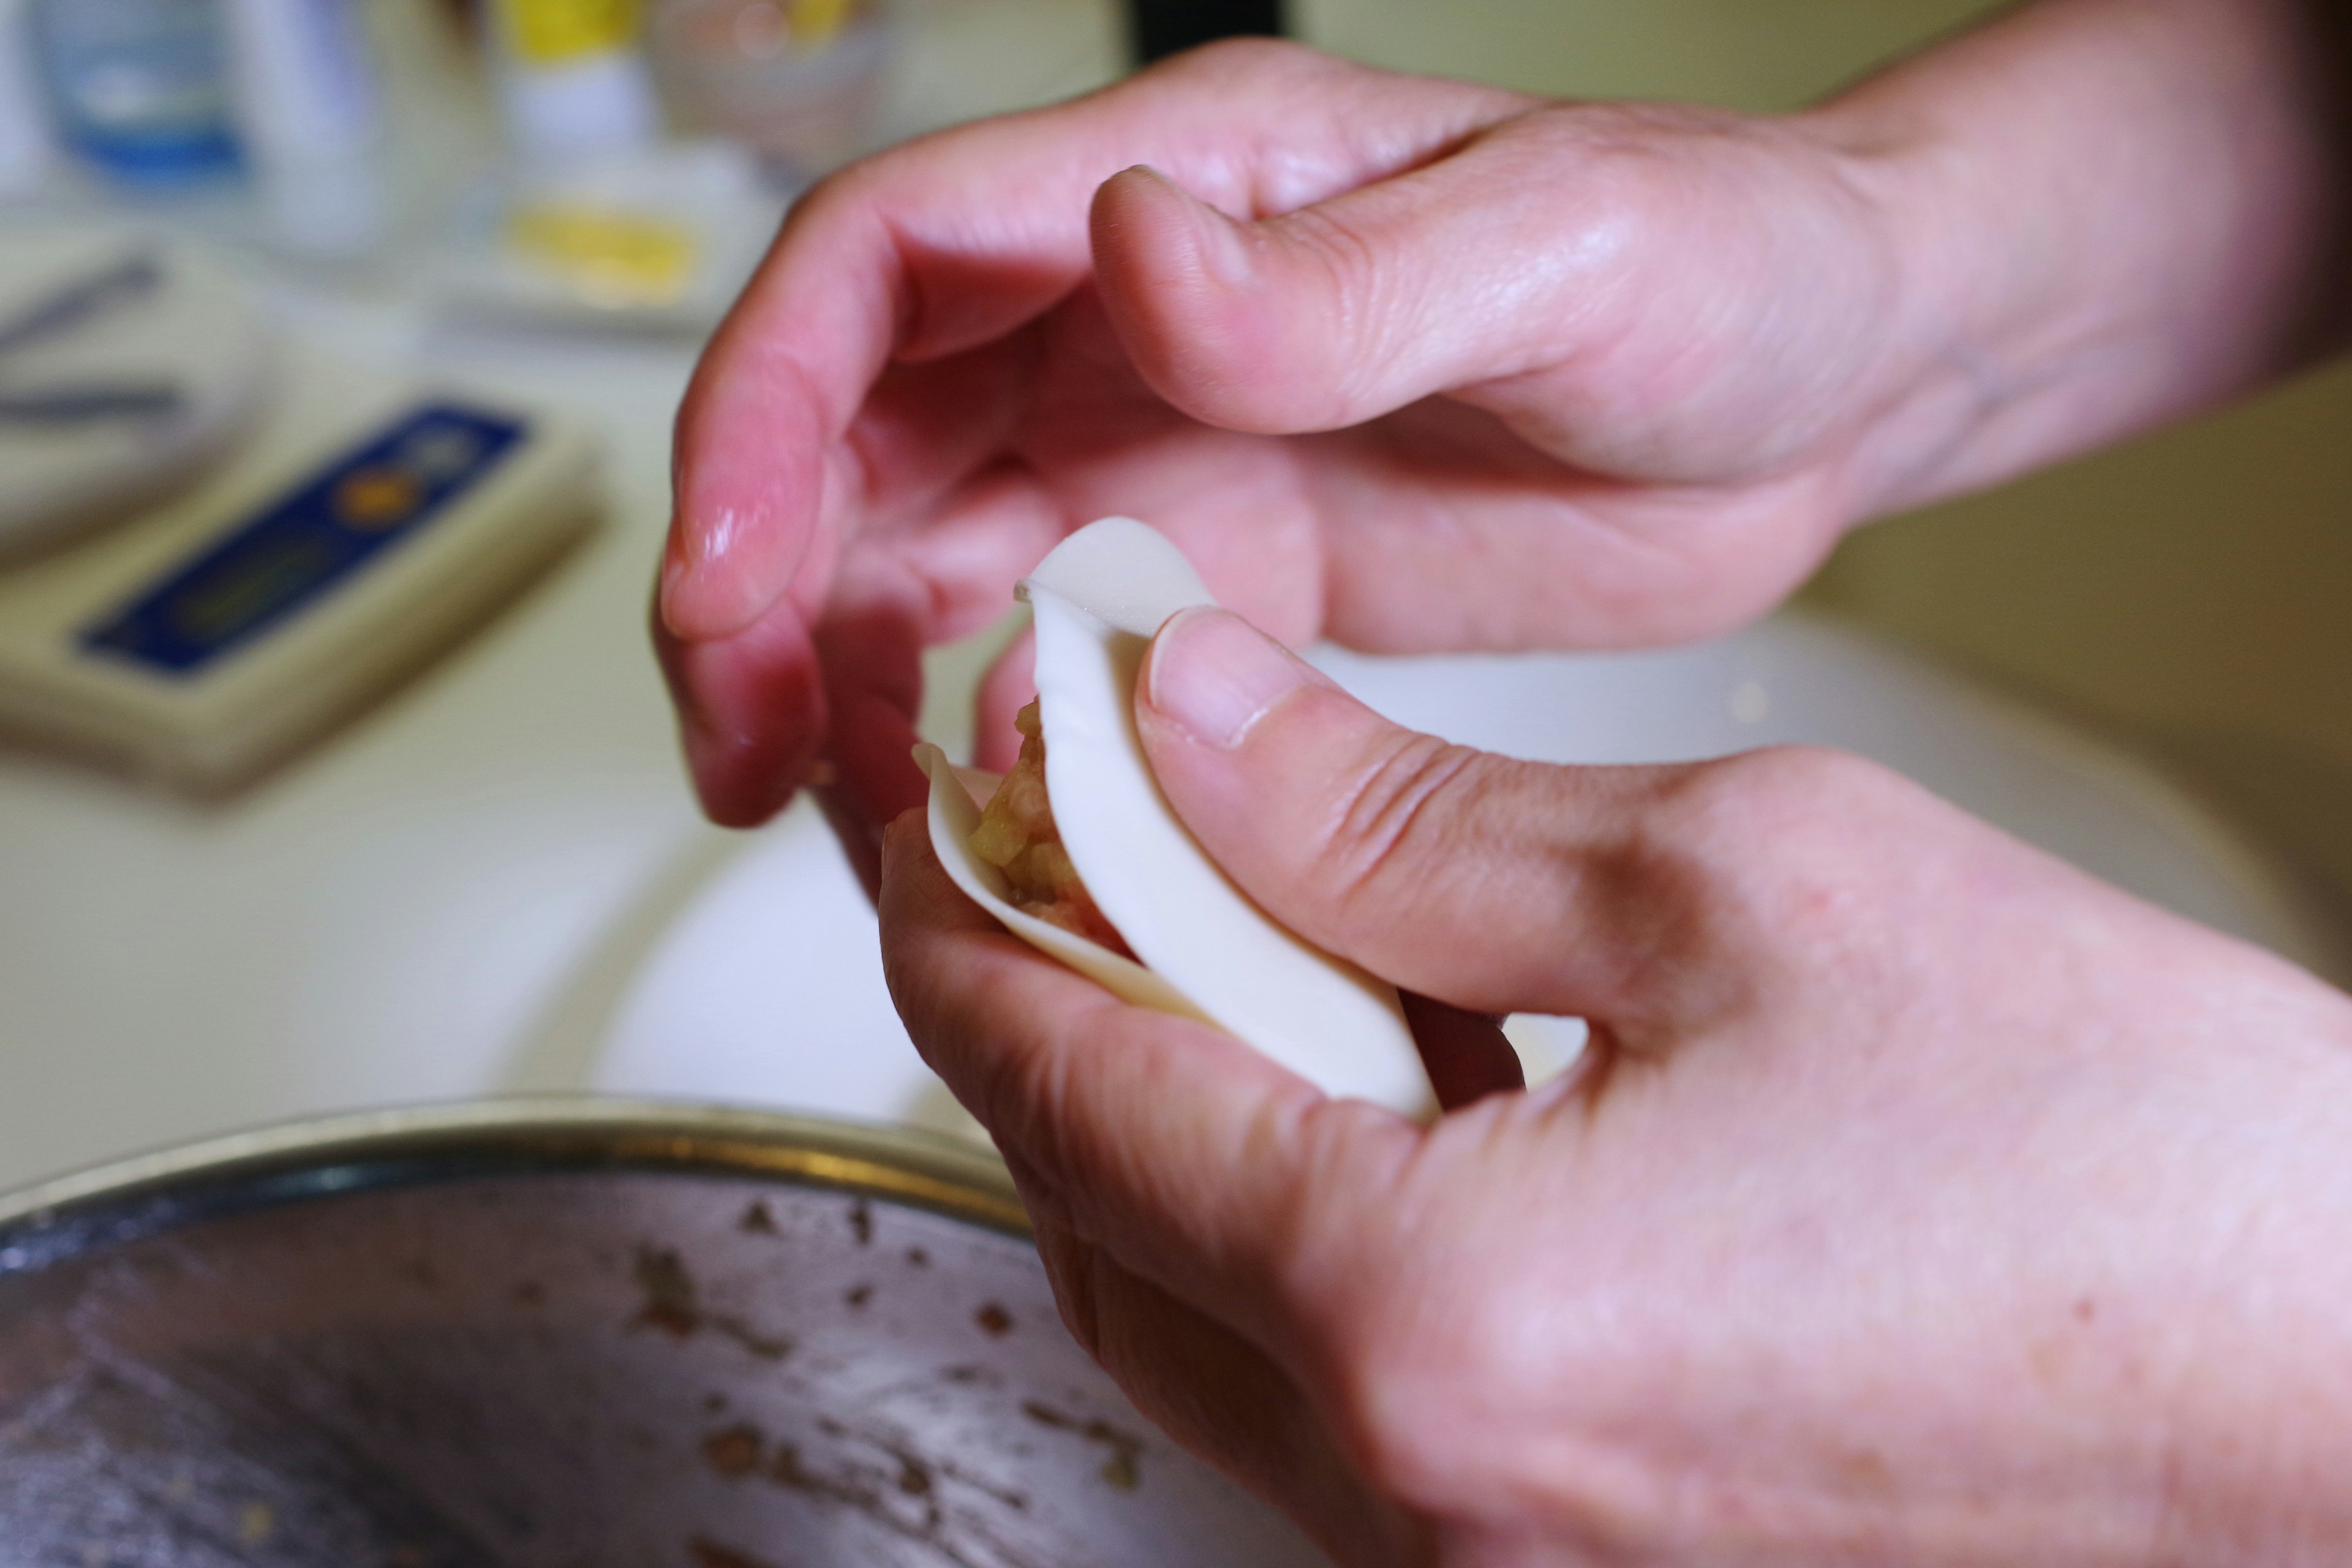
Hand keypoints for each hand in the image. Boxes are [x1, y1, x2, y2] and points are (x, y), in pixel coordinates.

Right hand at [659, 39, 1955, 854]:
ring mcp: (1171, 455)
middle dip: (761, 585)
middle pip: (854, 434)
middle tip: (751, 754)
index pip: (880, 267)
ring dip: (846, 680)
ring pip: (924, 559)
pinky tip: (994, 827)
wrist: (1836, 388)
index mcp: (1177, 190)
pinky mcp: (1229, 579)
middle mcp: (1133, 321)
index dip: (761, 414)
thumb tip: (1126, 258)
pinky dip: (992, 743)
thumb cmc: (1733, 259)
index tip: (729, 579)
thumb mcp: (1564, 242)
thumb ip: (1336, 277)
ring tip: (833, 817)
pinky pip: (1053, 659)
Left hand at [879, 606, 2351, 1565]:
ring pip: (1202, 1319)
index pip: (1067, 1090)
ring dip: (1173, 1122)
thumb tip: (1197, 733)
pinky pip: (1338, 1389)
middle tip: (1065, 849)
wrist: (2342, 1386)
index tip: (940, 801)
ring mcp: (1490, 1565)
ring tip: (1217, 936)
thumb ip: (1405, 821)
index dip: (971, 917)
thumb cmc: (2119, 1159)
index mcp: (1432, 1317)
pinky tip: (1370, 1088)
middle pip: (1100, 1220)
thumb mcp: (1735, 884)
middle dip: (1048, 1018)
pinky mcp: (1568, 1564)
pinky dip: (1300, 1226)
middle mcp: (1427, 1497)